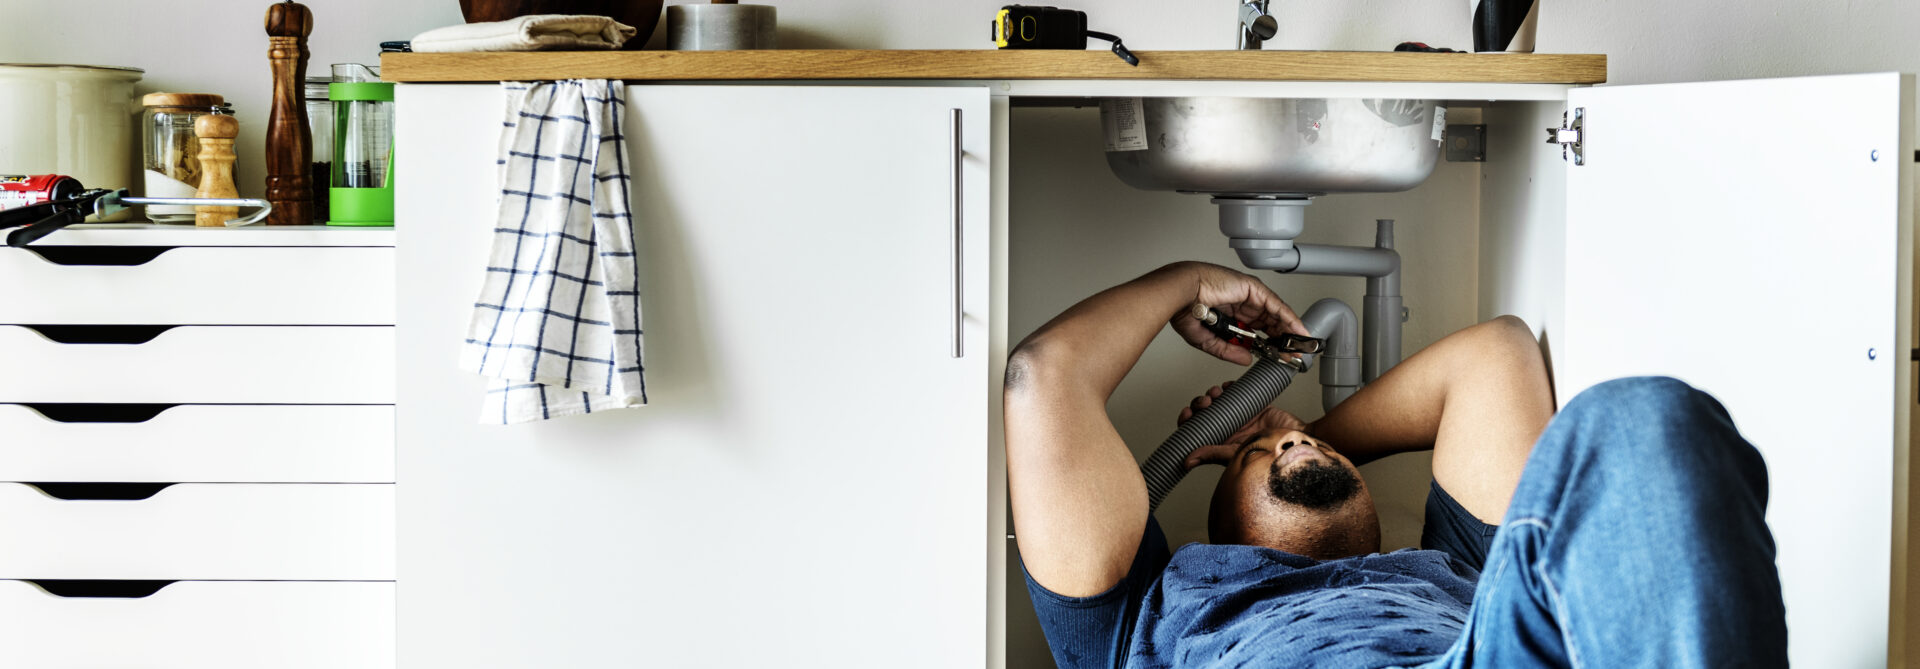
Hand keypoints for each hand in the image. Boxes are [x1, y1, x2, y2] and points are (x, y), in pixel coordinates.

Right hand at [1161, 262, 1306, 365]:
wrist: (1180, 293)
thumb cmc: (1185, 309)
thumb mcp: (1209, 340)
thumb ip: (1228, 350)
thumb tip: (1247, 359)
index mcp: (1230, 313)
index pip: (1257, 330)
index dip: (1269, 344)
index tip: (1278, 357)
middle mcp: (1241, 303)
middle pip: (1270, 323)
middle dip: (1283, 339)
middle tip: (1293, 354)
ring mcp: (1249, 295)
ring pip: (1276, 314)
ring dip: (1289, 330)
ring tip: (1300, 346)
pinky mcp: (1253, 289)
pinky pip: (1276, 306)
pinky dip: (1289, 318)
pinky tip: (1297, 331)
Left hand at [1174, 381, 1306, 469]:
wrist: (1298, 439)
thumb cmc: (1273, 453)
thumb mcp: (1237, 453)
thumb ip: (1213, 454)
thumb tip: (1187, 460)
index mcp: (1221, 443)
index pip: (1197, 430)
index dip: (1188, 421)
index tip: (1187, 413)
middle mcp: (1228, 429)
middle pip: (1204, 413)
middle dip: (1199, 404)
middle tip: (1205, 402)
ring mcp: (1239, 417)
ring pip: (1217, 401)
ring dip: (1212, 394)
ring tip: (1217, 394)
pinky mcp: (1251, 405)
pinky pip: (1235, 392)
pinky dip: (1228, 387)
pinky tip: (1228, 387)